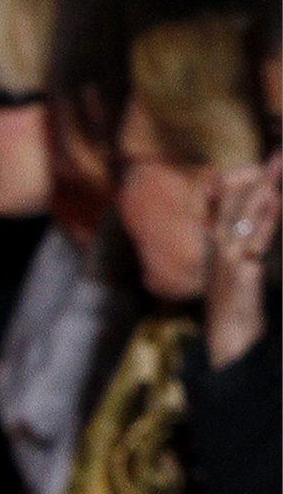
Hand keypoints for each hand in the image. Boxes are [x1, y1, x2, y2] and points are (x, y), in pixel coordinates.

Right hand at [205, 155, 280, 370]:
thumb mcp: (239, 269)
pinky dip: (265, 221)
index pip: (222, 203)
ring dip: (263, 188)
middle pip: (234, 203)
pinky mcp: (239, 274)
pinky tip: (276, 202)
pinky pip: (253, 242)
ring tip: (278, 165)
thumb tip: (261, 220)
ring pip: (242, 216)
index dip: (240, 180)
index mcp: (217, 245)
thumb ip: (248, 243)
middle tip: (278, 153)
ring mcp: (227, 260)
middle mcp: (218, 248)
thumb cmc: (237, 306)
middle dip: (257, 176)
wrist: (228, 340)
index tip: (262, 163)